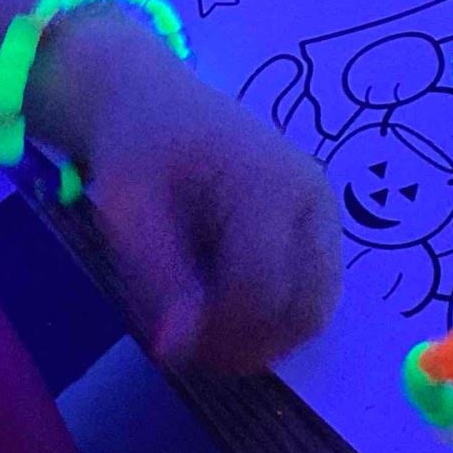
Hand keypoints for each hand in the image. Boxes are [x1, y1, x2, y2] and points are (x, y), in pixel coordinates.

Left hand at [50, 21, 342, 373]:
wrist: (155, 102)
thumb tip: (178, 351)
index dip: (218, 333)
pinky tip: (224, 299)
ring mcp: (325, 213)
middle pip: (302, 311)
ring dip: (260, 336)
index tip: (168, 342)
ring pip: (313, 313)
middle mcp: (313, 198)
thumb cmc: (138, 147)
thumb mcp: (127, 207)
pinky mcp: (323, 227)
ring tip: (203, 319)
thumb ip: (156, 277)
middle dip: (245, 343)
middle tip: (187, 343)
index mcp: (269, 183)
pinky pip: (309, 297)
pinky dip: (271, 317)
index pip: (260, 291)